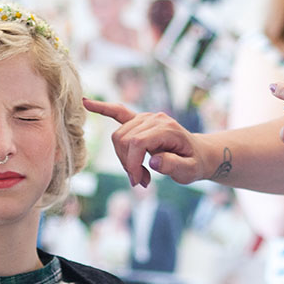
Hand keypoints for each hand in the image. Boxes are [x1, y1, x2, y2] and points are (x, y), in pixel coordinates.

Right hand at [82, 98, 207, 187]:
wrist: (198, 153)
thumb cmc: (193, 163)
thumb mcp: (190, 171)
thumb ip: (174, 166)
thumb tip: (154, 161)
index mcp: (166, 128)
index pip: (136, 143)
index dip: (132, 164)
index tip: (138, 182)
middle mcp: (154, 118)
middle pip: (123, 139)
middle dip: (127, 163)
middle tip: (141, 181)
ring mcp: (145, 117)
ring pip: (118, 137)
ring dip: (124, 159)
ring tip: (141, 175)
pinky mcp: (139, 120)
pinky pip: (117, 112)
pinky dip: (102, 108)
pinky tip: (85, 101)